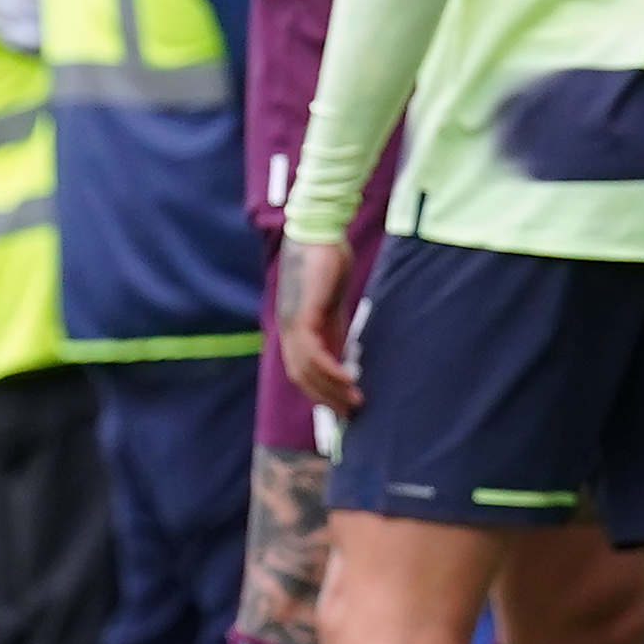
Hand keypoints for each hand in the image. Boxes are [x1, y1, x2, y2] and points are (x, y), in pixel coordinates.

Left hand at [275, 237, 361, 413]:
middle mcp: (287, 328)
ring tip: (355, 401)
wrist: (321, 231)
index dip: (320, 391)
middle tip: (351, 412)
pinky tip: (348, 379)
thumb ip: (333, 331)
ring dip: (331, 389)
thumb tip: (342, 357)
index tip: (342, 406)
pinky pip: (313, 352)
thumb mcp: (331, 306)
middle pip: (301, 377)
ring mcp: (292, 322)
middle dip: (326, 398)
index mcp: (293, 327)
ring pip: (305, 369)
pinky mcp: (303, 314)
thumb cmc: (326, 263)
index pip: (301, 371)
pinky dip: (330, 370)